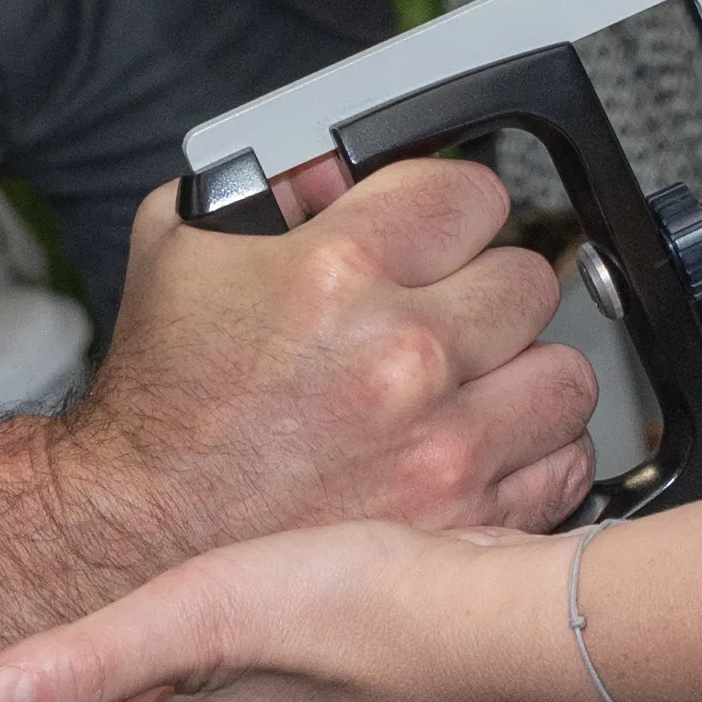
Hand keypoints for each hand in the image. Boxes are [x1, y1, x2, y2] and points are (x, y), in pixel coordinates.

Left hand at [0, 519, 577, 701]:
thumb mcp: (194, 612)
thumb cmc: (357, 610)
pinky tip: (267, 622)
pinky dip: (238, 685)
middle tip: (75, 615)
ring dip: (164, 689)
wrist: (500, 629)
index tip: (13, 653)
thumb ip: (81, 660)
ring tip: (167, 606)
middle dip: (85, 701)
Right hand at [58, 159, 592, 579]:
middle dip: (484, 290)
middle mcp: (403, 355)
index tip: (435, 234)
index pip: (473, 192)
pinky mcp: (462, 521)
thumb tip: (336, 163)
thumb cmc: (159, 404)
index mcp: (337, 270)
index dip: (449, 209)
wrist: (136, 537)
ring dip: (520, 375)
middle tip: (442, 316)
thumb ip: (265, 181)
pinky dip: (530, 456)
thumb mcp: (179, 247)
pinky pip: (562, 465)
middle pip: (528, 277)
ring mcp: (441, 445)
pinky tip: (479, 448)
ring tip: (469, 387)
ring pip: (565, 373)